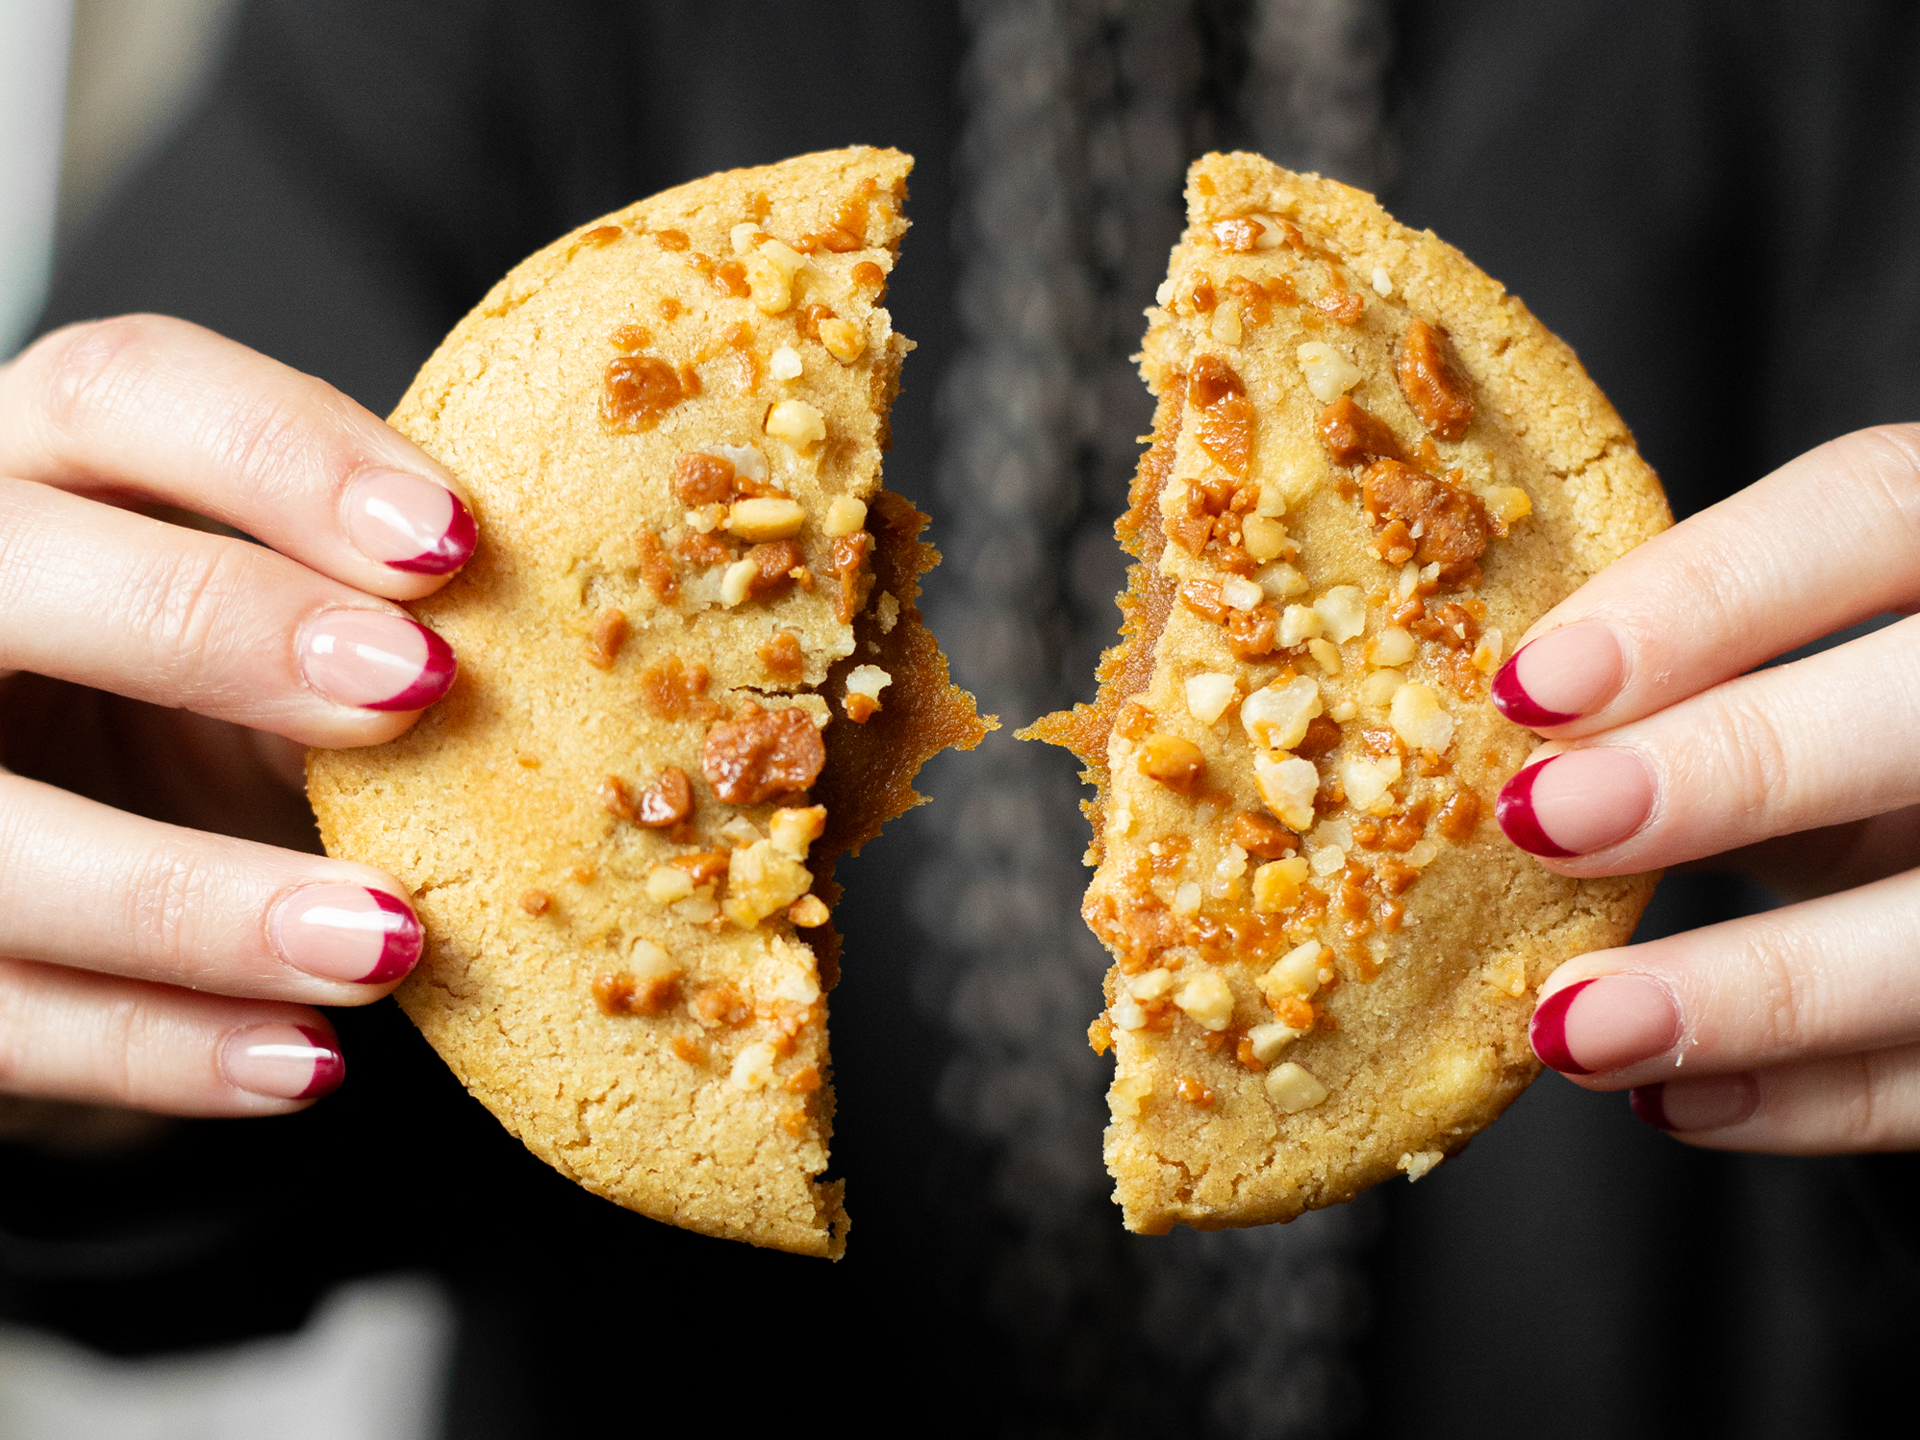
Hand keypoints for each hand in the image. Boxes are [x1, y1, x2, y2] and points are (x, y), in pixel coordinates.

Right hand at [0, 315, 474, 1116]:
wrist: (69, 803)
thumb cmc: (195, 684)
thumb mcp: (273, 615)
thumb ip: (370, 609)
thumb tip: (586, 654)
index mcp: (42, 462)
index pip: (123, 393)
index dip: (283, 456)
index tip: (452, 542)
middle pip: (18, 567)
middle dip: (212, 624)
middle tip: (415, 691)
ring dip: (191, 900)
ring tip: (385, 944)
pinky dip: (154, 1049)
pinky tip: (301, 1063)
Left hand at [1491, 424, 1919, 1150]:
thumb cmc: (1863, 737)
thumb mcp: (1814, 676)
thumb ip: (1698, 683)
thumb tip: (1480, 738)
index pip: (1867, 512)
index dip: (1700, 594)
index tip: (1527, 685)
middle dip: (1730, 767)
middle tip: (1537, 823)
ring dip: (1753, 988)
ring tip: (1571, 1023)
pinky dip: (1812, 1097)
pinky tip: (1673, 1096)